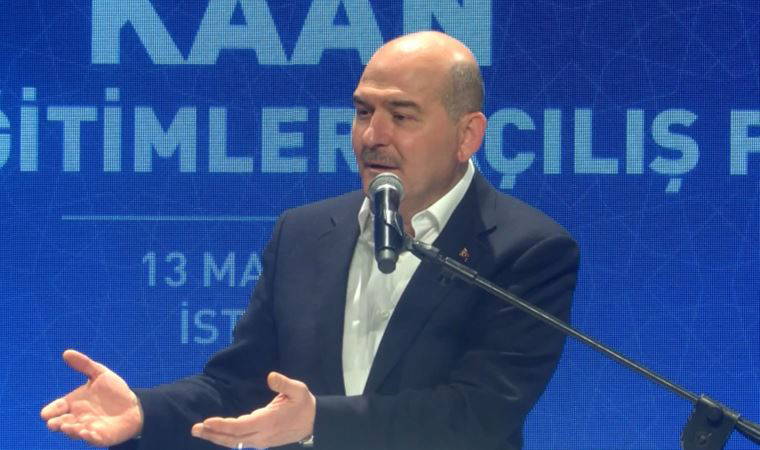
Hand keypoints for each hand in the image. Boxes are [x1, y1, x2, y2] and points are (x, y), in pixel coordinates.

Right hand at [40, 349, 142, 446]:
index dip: (50, 411)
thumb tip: (66, 352)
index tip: (46, 413)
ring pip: (75, 432)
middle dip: (57, 424)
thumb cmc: (113, 391)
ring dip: (71, 431)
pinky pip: (92, 439)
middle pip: (61, 423)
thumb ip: (84, 364)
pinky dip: (89, 437)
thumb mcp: (100, 374)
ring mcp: (88, 428)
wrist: (134, 405)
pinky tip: (87, 433)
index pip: (56, 408)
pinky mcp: (101, 437)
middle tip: (54, 423)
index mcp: (73, 403)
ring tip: (70, 427)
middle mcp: (77, 418)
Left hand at [192, 371, 315, 447]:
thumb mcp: (298, 389)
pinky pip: (240, 443)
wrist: (314, 423)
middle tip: (195, 428)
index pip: (242, 427)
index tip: (208, 421)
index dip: (224, 426)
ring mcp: (261, 440)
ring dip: (217, 438)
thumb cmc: (303, 404)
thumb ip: (284, 383)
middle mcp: (262, 435)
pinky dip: (226, 439)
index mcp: (269, 421)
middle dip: (213, 434)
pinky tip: (215, 434)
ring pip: (235, 443)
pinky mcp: (261, 441)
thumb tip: (270, 376)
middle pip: (234, 439)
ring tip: (200, 431)